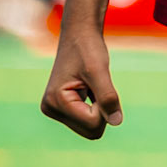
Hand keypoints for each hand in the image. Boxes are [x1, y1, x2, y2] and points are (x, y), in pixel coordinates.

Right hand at [41, 20, 122, 137]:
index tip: (99, 84)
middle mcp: (50, 109)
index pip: (93, 124)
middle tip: (96, 86)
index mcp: (55, 102)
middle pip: (91, 131)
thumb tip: (116, 122)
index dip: (105, 107)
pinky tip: (87, 89)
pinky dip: (95, 106)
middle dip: (102, 111)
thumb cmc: (88, 49)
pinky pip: (87, 120)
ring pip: (90, 128)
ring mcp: (54, 110)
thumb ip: (108, 97)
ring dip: (99, 109)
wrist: (79, 34)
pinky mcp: (61, 108)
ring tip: (90, 87)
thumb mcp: (100, 71)